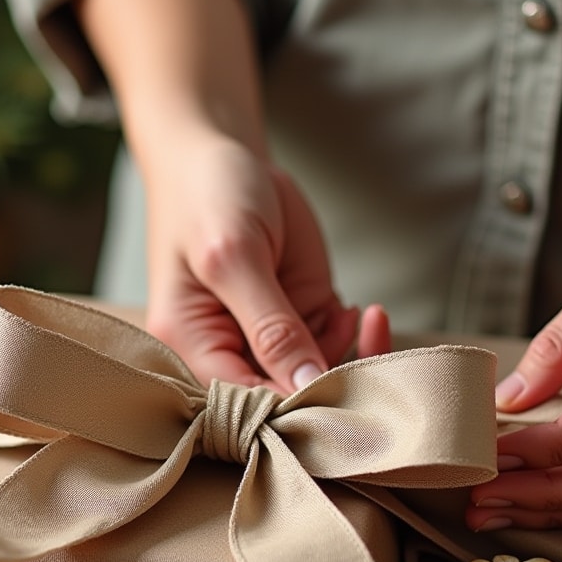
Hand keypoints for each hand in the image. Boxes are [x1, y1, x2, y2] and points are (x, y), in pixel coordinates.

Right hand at [141, 133, 390, 392]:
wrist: (223, 153)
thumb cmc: (208, 196)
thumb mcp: (235, 255)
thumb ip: (270, 325)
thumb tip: (305, 386)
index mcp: (193, 348)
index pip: (246, 405)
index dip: (295, 407)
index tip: (340, 387)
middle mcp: (228, 353)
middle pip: (284, 402)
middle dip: (332, 387)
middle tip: (368, 350)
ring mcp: (267, 338)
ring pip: (317, 379)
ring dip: (353, 358)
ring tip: (367, 319)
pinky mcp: (298, 318)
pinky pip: (333, 349)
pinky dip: (357, 338)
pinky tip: (365, 311)